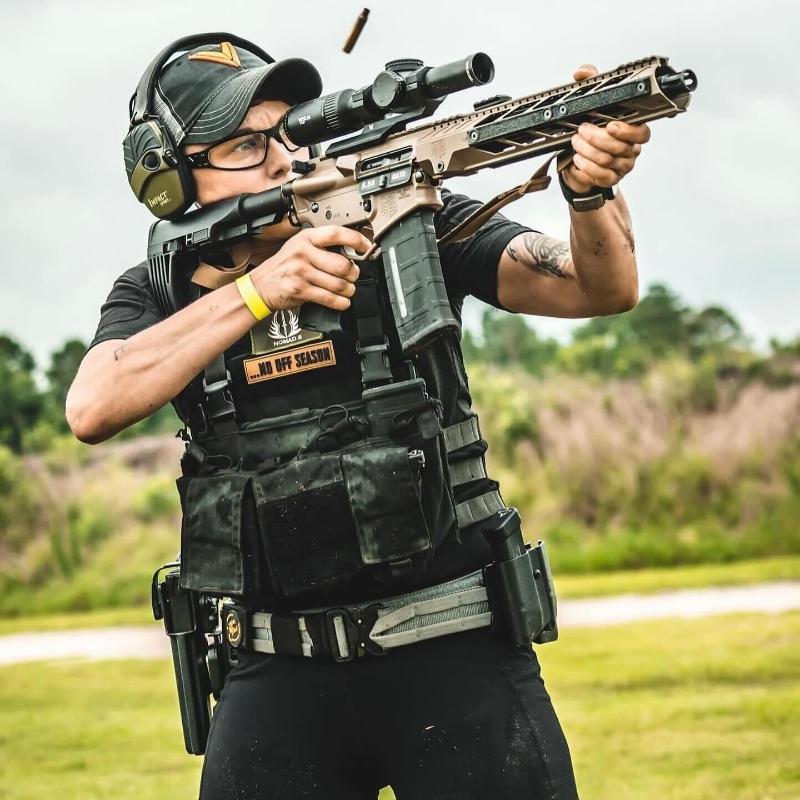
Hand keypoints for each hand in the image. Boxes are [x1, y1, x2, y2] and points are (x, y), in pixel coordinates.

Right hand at [250, 226, 370, 311]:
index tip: (366, 247)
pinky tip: (342, 301)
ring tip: (347, 290)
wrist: (260, 285)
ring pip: (338, 284)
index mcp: (306, 238)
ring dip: (349, 290)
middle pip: (342, 264)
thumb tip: (352, 252)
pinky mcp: (300, 290)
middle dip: (353, 274)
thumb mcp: (299, 247)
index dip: (355, 240)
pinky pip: (329, 298)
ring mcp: (300, 272)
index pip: (336, 234)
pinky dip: (341, 302)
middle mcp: (303, 252)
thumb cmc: (284, 266)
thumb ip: (321, 247)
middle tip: (353, 276)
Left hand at [561, 64, 650, 193]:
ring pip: (607, 160)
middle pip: (620, 147)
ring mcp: (622, 166)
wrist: (580, 160)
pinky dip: (586, 166)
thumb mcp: (591, 104)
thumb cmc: (592, 130)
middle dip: (597, 138)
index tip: (610, 125)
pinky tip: (577, 159)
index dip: (627, 130)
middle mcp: (631, 150)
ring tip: (575, 143)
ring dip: (587, 150)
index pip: (642, 132)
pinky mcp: (610, 179)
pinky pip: (600, 175)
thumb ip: (590, 85)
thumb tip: (581, 73)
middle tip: (581, 130)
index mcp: (633, 131)